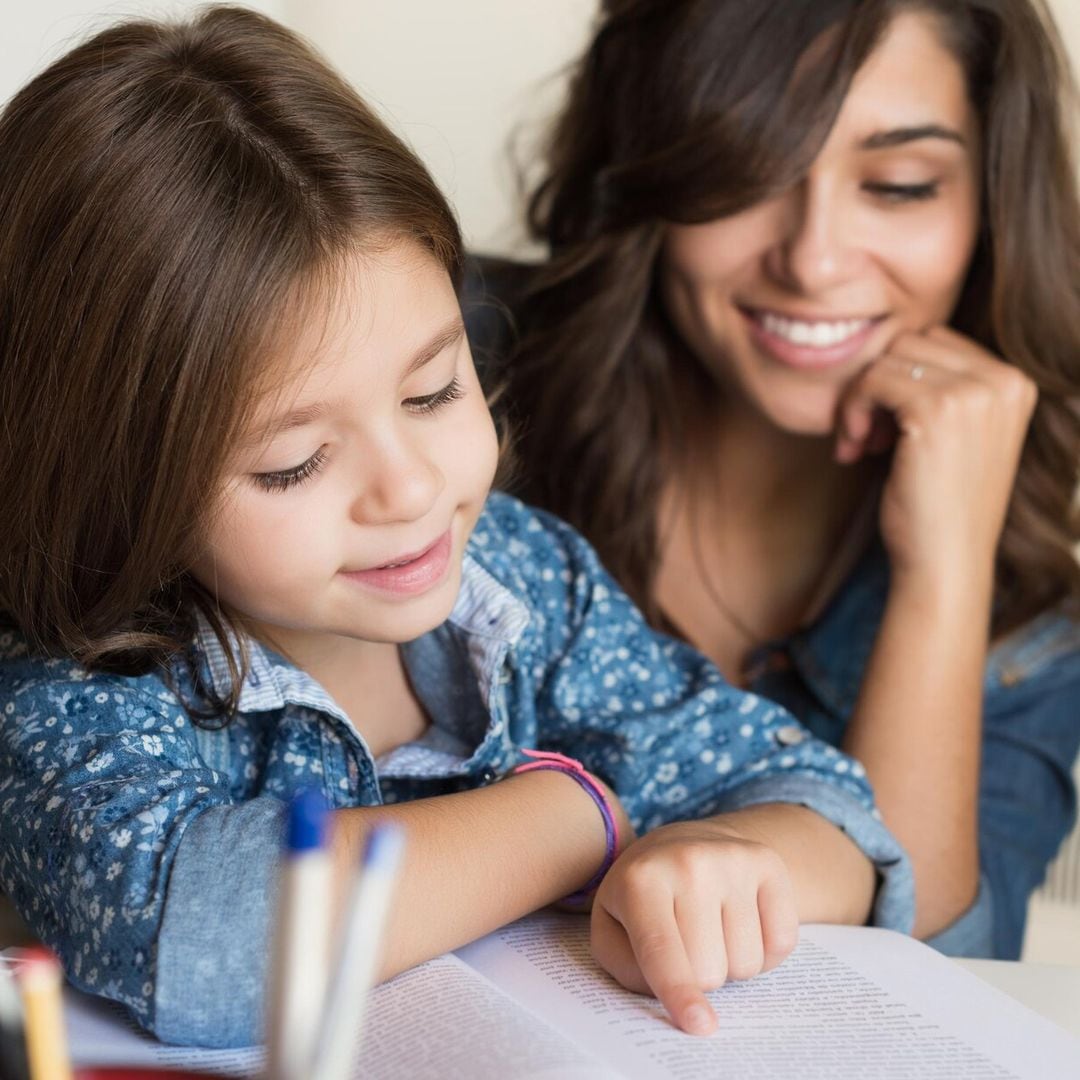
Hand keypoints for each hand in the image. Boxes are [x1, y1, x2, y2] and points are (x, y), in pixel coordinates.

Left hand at [589, 819, 797, 1035]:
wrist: (688, 842)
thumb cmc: (644, 896)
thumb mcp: (612, 926)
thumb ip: (628, 967)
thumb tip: (675, 996)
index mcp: (640, 880)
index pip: (661, 949)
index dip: (680, 991)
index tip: (699, 1024)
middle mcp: (688, 863)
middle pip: (708, 970)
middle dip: (699, 978)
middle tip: (685, 943)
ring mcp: (731, 859)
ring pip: (746, 962)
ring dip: (731, 963)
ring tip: (711, 928)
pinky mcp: (767, 863)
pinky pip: (782, 942)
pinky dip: (764, 950)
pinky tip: (741, 921)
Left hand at [834, 327, 1036, 579]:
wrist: (945, 562)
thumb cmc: (940, 507)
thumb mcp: (956, 437)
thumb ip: (943, 389)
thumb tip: (889, 350)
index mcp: (1015, 383)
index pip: (936, 341)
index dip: (899, 380)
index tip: (885, 428)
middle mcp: (1004, 380)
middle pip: (910, 343)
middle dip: (878, 386)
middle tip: (867, 437)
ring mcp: (974, 392)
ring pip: (888, 358)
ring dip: (861, 400)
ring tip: (861, 445)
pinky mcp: (936, 409)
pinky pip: (873, 379)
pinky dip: (853, 411)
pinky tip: (854, 449)